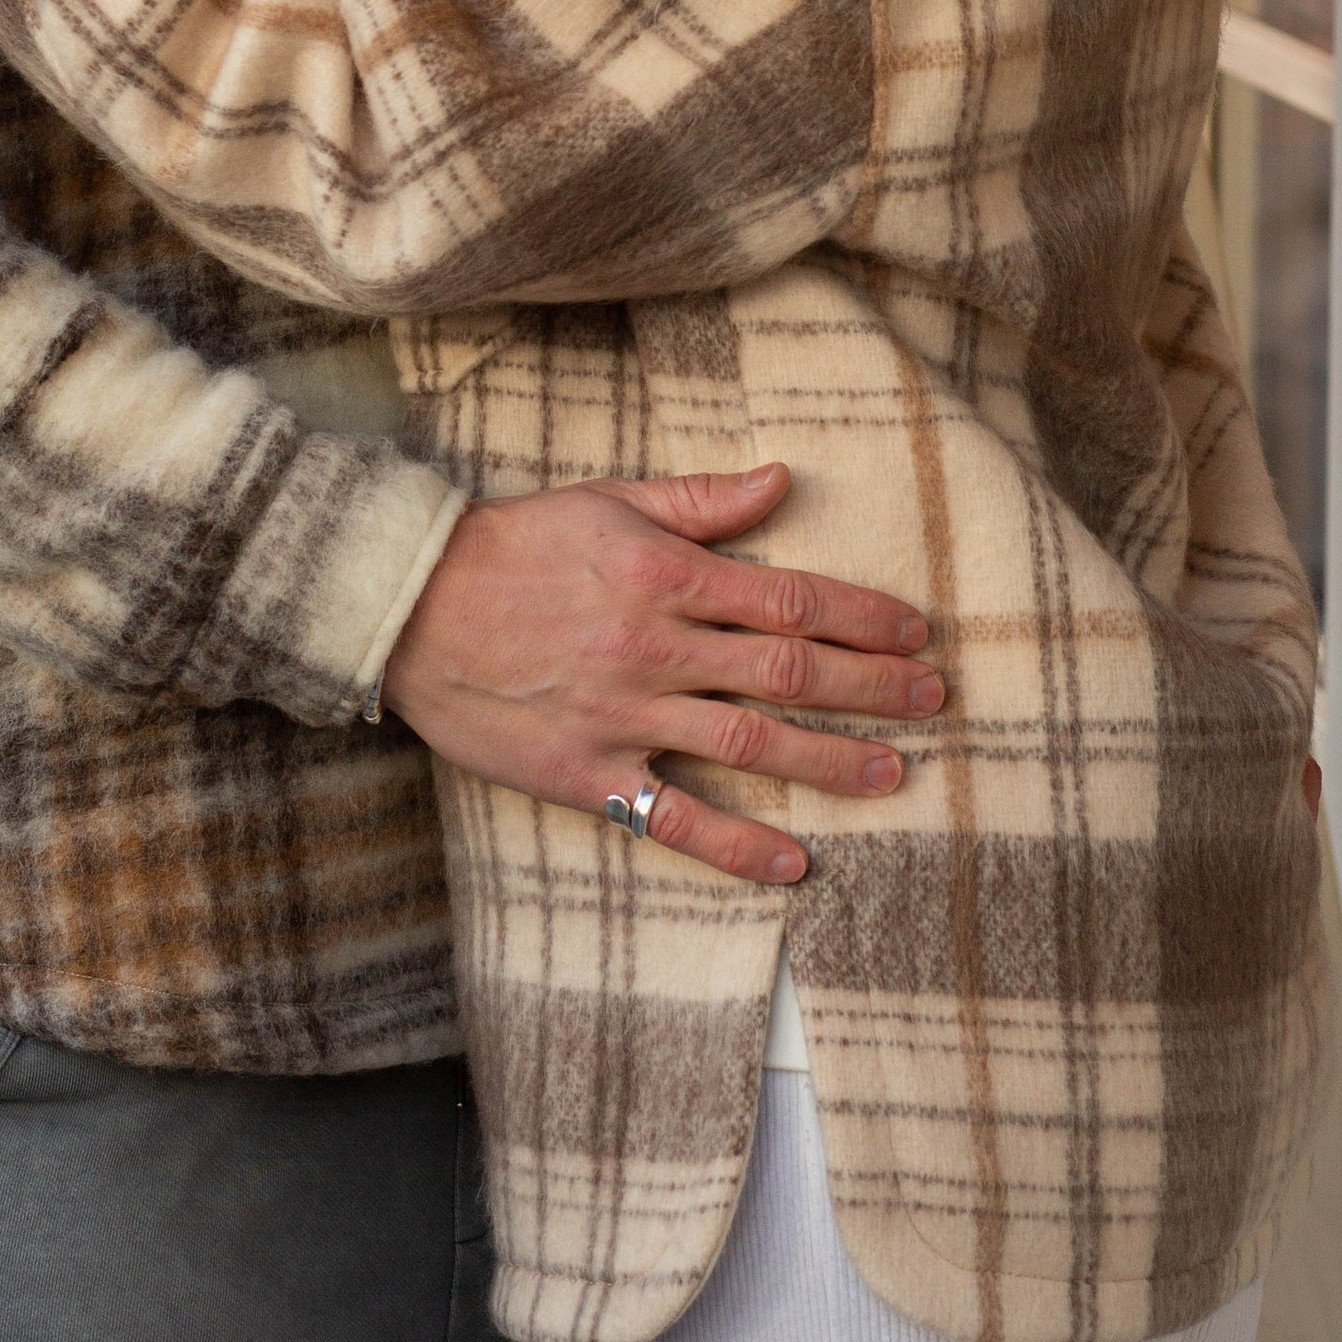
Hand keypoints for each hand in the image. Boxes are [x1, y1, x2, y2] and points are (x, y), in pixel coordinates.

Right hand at [382, 464, 946, 885]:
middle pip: (789, 672)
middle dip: (872, 686)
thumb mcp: (608, 502)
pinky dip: (738, 846)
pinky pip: (675, 818)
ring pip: (749, 745)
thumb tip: (783, 479)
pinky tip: (794, 862)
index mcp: (666, 575)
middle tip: (933, 699)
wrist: (408, 606)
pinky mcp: (587, 773)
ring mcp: (624, 715)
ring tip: (894, 772)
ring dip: (830, 762)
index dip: (863, 616)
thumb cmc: (512, 545)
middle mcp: (656, 647)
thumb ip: (701, 501)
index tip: (915, 632)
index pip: (791, 598)